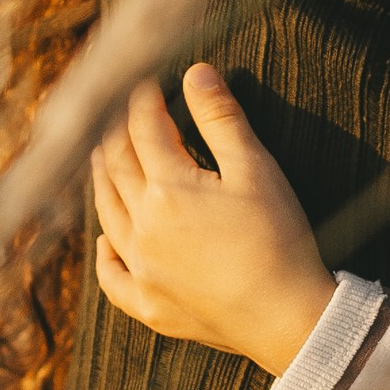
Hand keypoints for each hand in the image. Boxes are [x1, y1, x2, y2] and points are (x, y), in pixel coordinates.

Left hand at [93, 65, 334, 374]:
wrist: (287, 318)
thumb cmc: (279, 240)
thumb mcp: (256, 170)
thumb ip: (222, 119)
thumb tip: (196, 72)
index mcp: (168, 188)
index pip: (143, 130)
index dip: (142, 101)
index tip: (146, 83)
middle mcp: (142, 226)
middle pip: (116, 168)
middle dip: (115, 135)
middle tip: (118, 115)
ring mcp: (141, 269)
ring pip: (106, 215)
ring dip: (102, 182)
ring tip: (103, 160)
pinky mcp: (149, 305)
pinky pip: (111, 278)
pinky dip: (104, 256)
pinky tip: (104, 243)